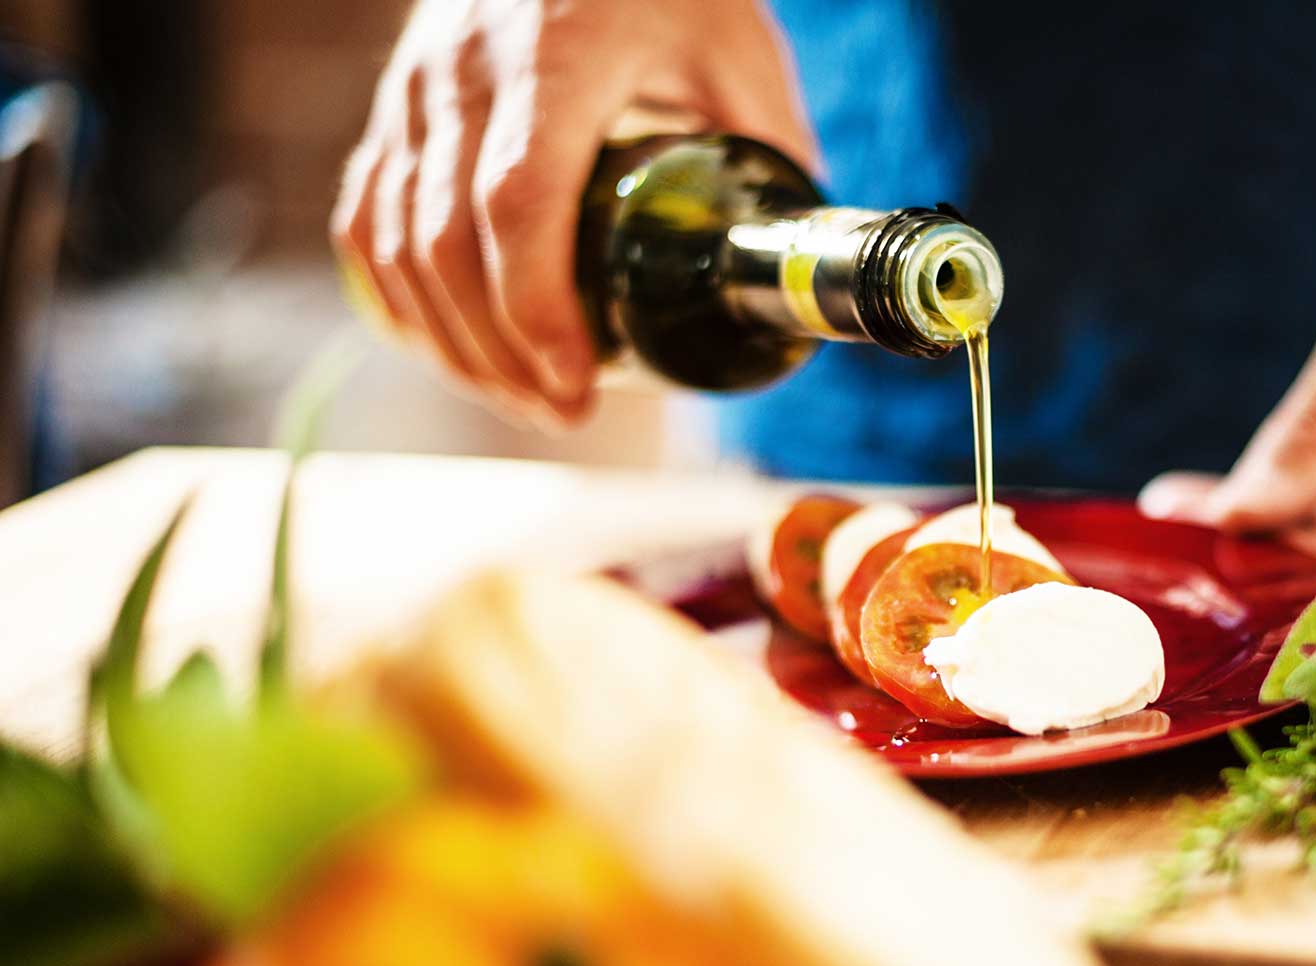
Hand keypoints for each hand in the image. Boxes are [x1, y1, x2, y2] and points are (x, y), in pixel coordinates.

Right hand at [332, 0, 817, 426]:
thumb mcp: (735, 48)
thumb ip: (768, 147)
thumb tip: (794, 265)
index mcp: (554, 56)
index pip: (517, 201)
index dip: (537, 308)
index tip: (578, 383)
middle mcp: (462, 69)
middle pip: (446, 241)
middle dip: (500, 351)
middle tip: (562, 414)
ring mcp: (413, 89)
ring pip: (394, 240)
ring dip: (451, 342)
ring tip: (521, 398)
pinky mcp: (392, 109)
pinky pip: (366, 220)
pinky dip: (398, 301)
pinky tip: (451, 349)